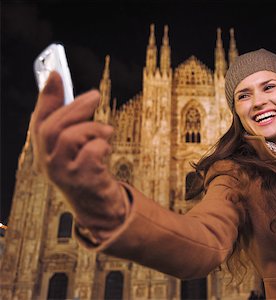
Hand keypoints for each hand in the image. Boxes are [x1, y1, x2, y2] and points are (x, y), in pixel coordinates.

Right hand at [30, 71, 127, 238]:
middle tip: (95, 96)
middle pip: (52, 127)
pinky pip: (90, 154)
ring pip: (69, 137)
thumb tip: (68, 88)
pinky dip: (101, 145)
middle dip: (76, 107)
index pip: (39, 121)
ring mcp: (63, 174)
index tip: (57, 74)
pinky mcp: (81, 181)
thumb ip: (71, 121)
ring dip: (92, 128)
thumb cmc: (88, 171)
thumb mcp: (76, 147)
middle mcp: (48, 163)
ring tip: (106, 132)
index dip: (47, 97)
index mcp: (44, 152)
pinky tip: (106, 149)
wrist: (99, 206)